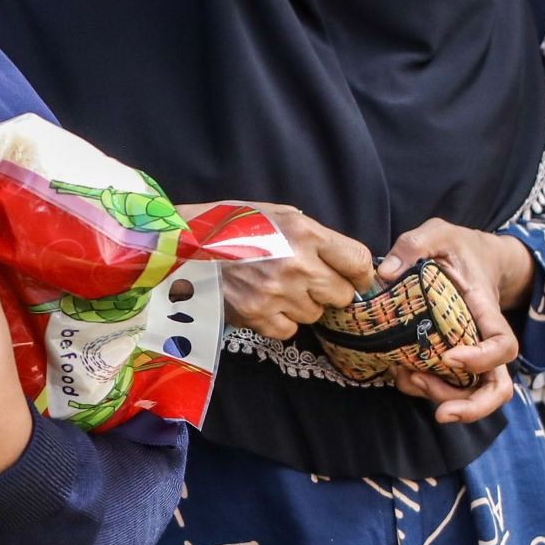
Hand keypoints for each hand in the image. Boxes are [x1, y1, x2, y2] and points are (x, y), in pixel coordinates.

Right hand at [203, 202, 375, 340]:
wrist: (183, 245)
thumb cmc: (231, 225)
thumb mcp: (276, 214)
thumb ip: (311, 235)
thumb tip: (340, 259)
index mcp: (305, 233)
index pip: (358, 262)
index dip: (360, 273)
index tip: (355, 277)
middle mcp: (296, 265)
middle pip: (342, 295)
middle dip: (330, 292)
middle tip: (310, 283)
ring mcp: (276, 294)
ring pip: (314, 315)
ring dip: (302, 306)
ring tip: (277, 289)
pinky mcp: (257, 316)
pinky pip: (289, 330)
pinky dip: (281, 322)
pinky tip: (265, 304)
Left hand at [375, 220, 533, 424]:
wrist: (474, 256)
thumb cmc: (458, 247)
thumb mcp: (437, 234)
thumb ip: (414, 245)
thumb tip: (385, 273)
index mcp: (486, 311)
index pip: (503, 345)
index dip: (483, 360)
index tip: (450, 357)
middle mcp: (483, 339)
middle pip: (498, 388)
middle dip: (473, 408)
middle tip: (441, 413)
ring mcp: (470, 353)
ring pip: (472, 395)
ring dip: (440, 398)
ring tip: (408, 380)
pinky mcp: (451, 359)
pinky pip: (446, 387)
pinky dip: (424, 389)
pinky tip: (401, 373)